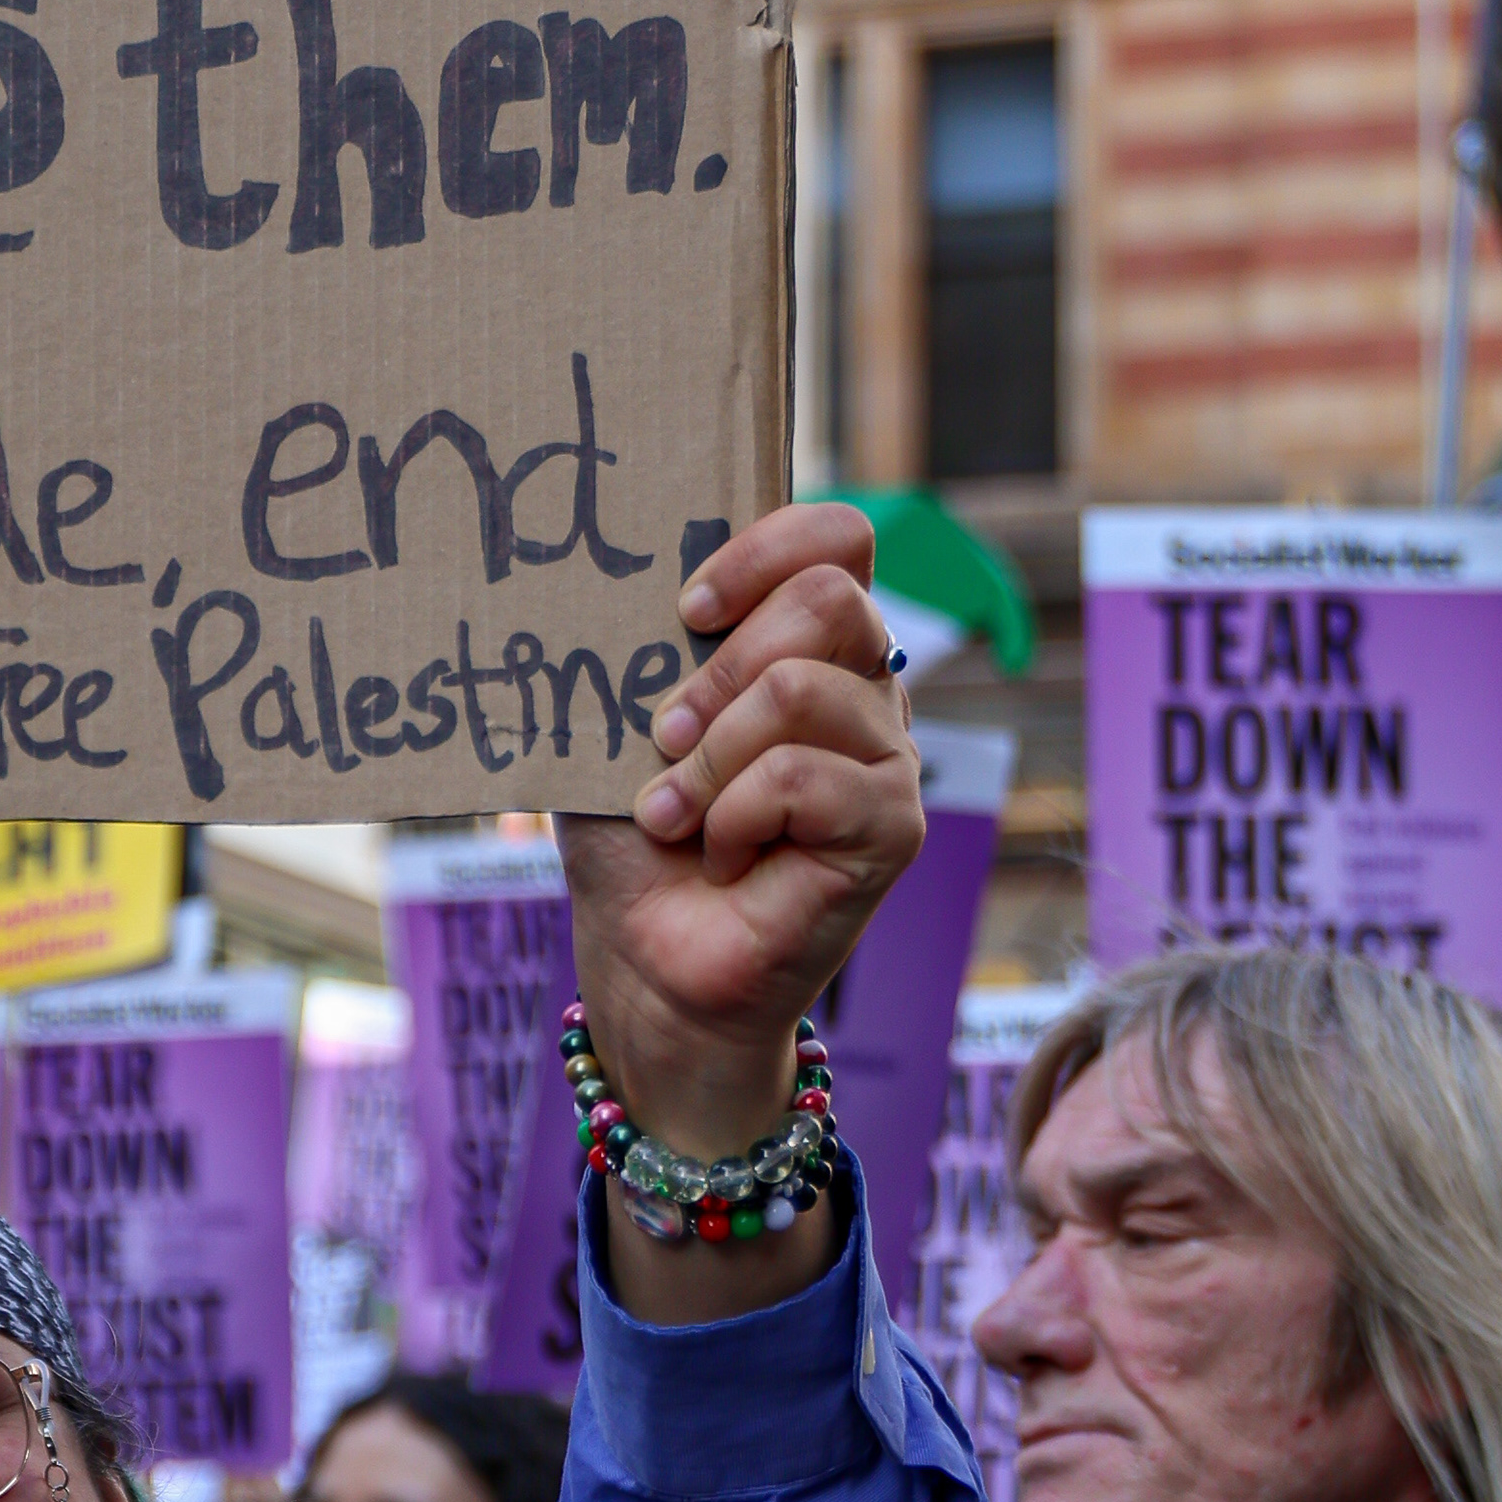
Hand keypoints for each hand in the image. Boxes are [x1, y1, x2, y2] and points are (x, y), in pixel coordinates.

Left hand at [557, 501, 917, 1319]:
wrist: (646, 962)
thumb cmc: (635, 839)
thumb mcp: (621, 722)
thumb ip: (641, 646)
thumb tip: (607, 575)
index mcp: (811, 646)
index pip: (838, 538)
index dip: (763, 549)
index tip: (684, 610)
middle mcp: (866, 690)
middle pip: (832, 596)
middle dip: (723, 665)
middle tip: (665, 734)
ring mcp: (890, 758)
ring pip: (805, 688)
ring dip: (711, 756)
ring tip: (675, 812)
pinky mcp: (894, 828)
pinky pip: (807, 778)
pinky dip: (734, 816)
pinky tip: (717, 855)